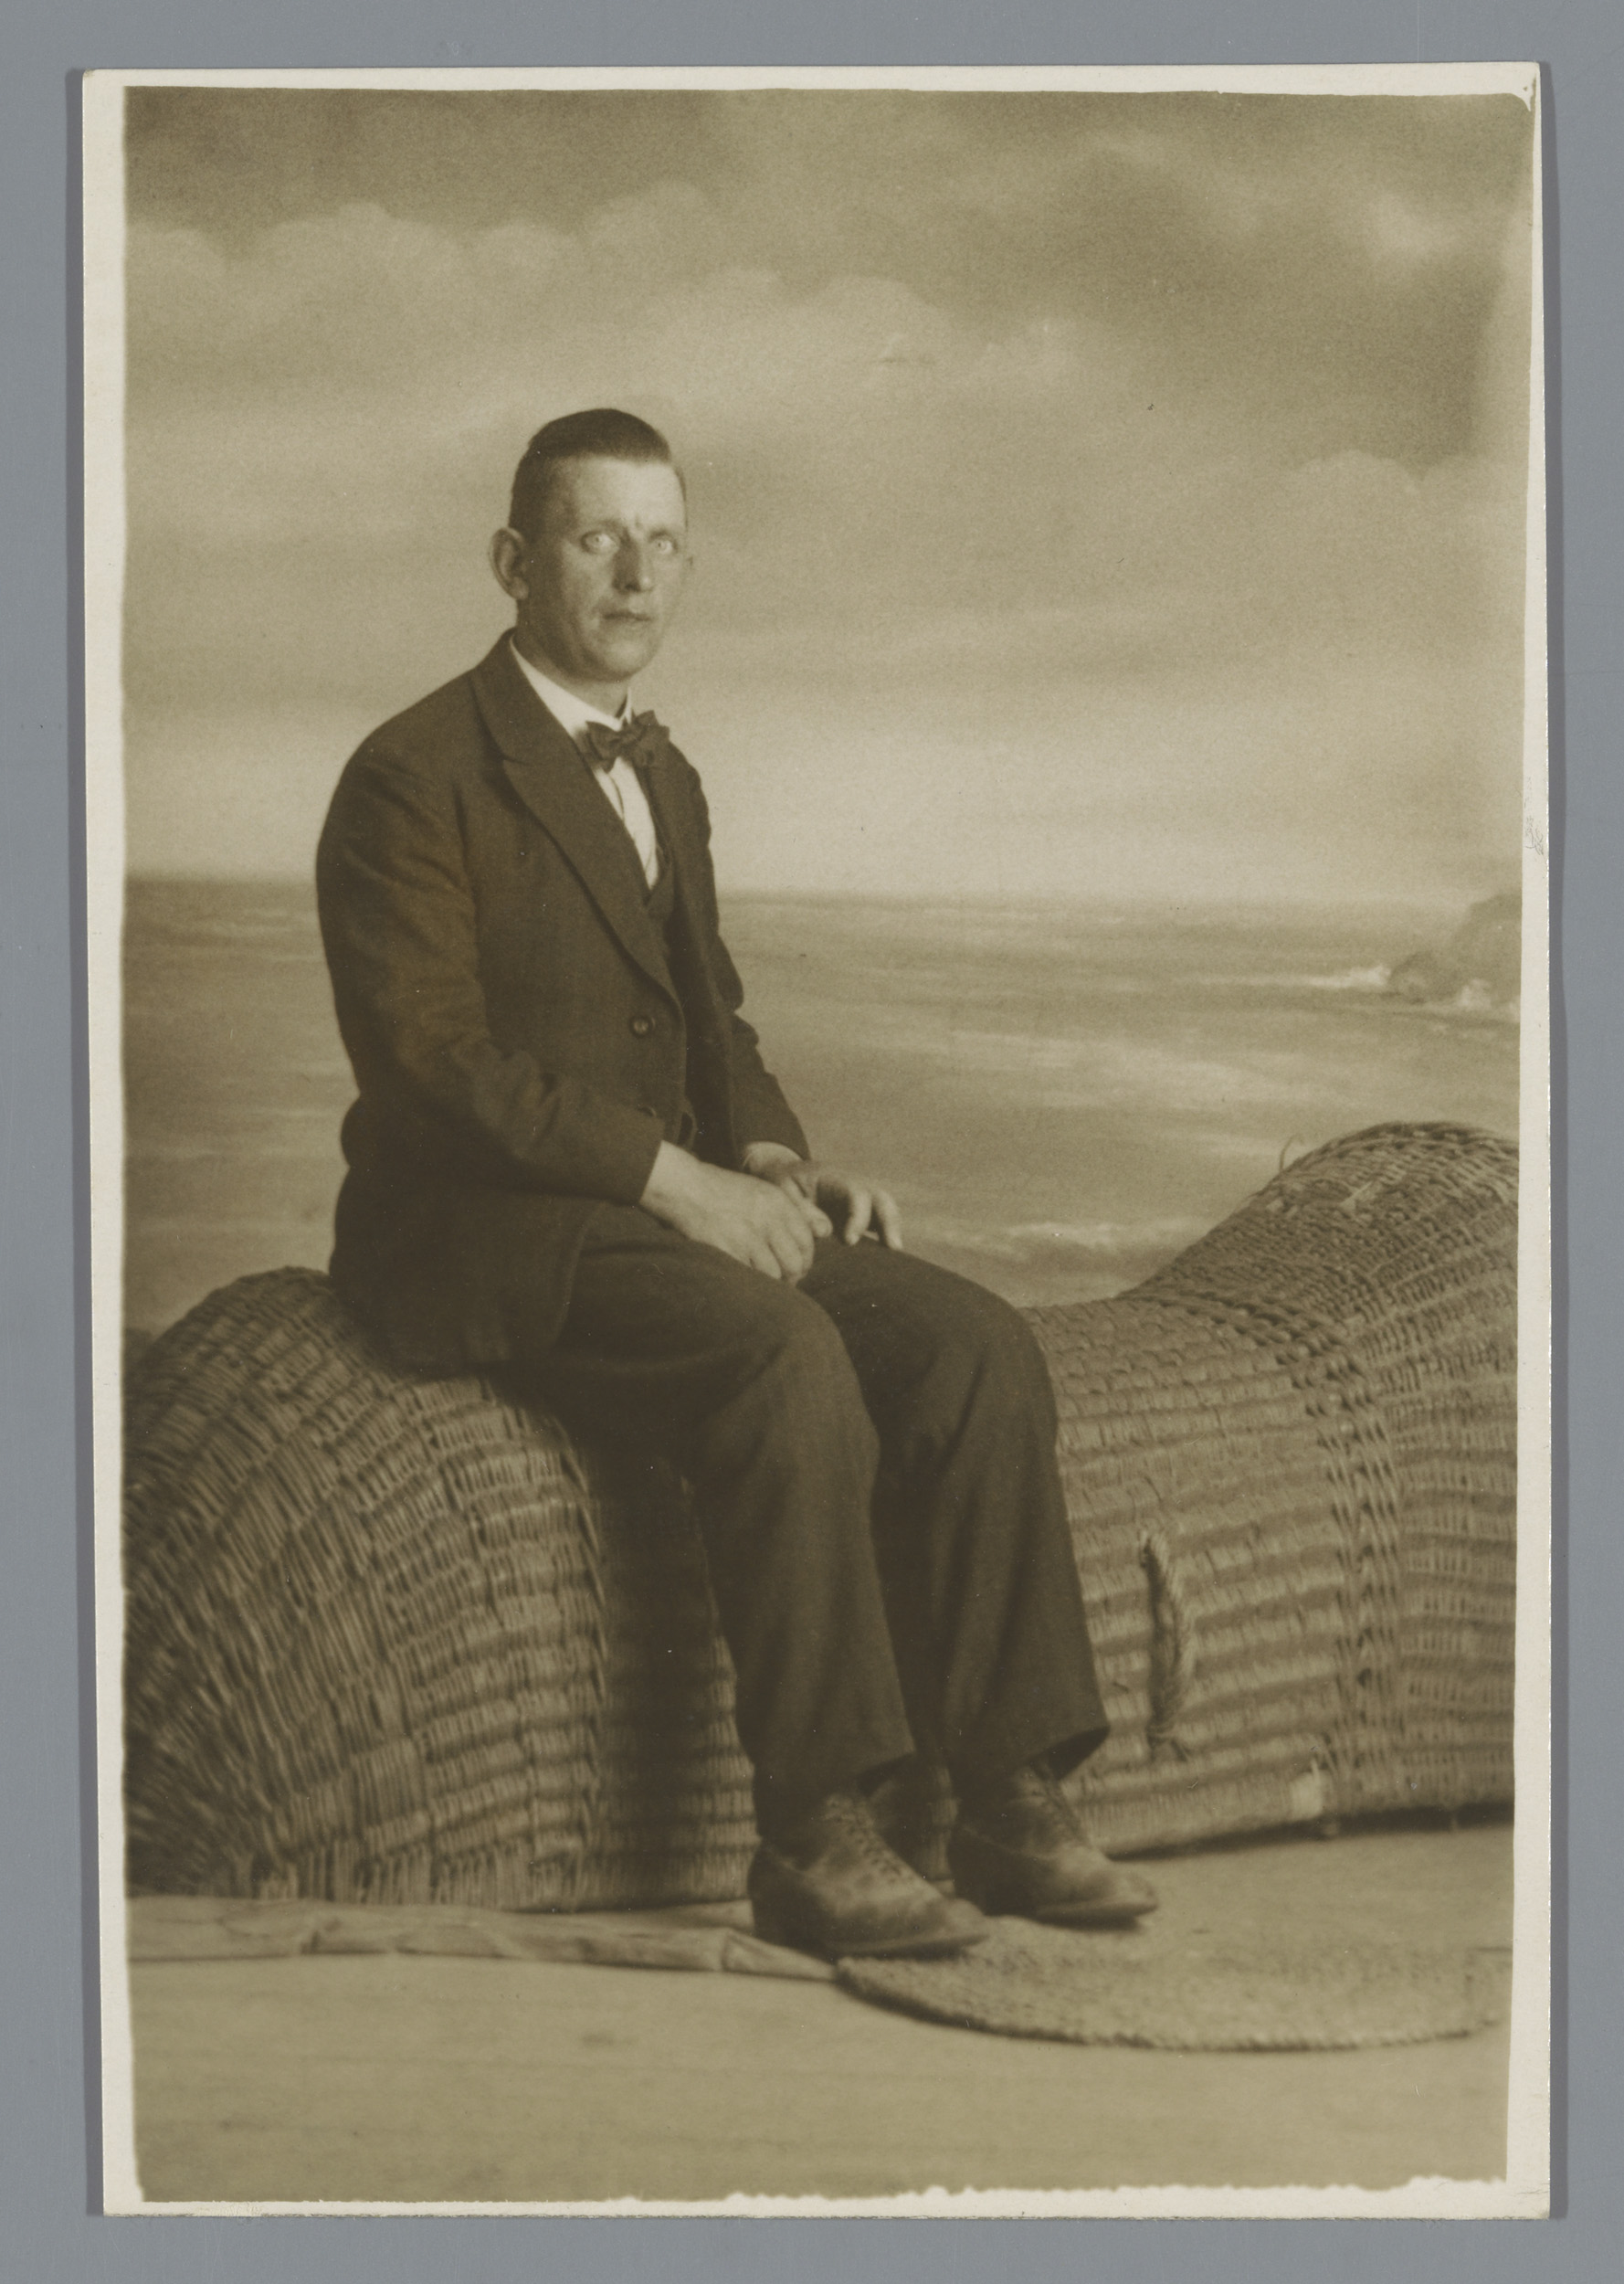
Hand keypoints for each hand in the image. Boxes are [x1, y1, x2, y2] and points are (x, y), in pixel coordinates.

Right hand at [639, 1144, 822, 1280]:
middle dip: (793, 1277)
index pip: (807, 1241)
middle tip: (784, 1283)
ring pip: (775, 1274)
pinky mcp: (728, 1250)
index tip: (798, 1268)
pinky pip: (750, 1277)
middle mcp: (768, 1219)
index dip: (806, 1260)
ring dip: (773, 1284)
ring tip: (766, 1286)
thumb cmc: (723, 1192)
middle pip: (795, 1262)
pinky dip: (752, 1284)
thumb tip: (822, 1233)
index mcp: (779, 1203)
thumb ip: (791, 1213)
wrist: (686, 1187)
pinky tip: (747, 1282)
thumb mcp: (762, 1192)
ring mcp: (747, 1236)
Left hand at [758, 1156, 903, 1250]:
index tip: (850, 1241)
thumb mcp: (782, 1190)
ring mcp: (859, 1200)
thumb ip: (802, 1210)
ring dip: (893, 1231)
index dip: (859, 1216)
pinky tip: (886, 1260)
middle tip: (893, 1248)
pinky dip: (886, 1237)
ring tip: (895, 1257)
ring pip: (886, 1210)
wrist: (786, 1175)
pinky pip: (880, 1222)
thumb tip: (826, 1232)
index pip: (857, 1193)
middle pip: (882, 1198)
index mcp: (834, 1178)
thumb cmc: (782, 1183)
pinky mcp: (859, 1214)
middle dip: (890, 1222)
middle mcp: (853, 1186)